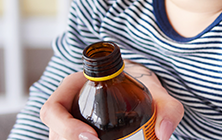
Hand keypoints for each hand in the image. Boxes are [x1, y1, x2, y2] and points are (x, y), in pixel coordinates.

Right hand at [40, 65, 183, 139]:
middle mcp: (65, 107)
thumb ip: (169, 109)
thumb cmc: (140, 87)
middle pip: (54, 133)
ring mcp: (67, 124)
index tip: (93, 137)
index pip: (53, 109)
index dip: (65, 127)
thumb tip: (163, 133)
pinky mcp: (76, 135)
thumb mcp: (157, 93)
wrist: (138, 93)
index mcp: (73, 86)